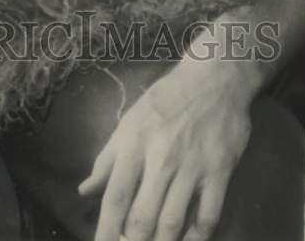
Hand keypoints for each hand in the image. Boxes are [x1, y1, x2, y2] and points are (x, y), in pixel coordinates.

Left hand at [79, 61, 253, 240]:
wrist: (214, 79)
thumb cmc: (166, 100)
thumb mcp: (130, 121)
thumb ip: (107, 159)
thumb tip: (84, 191)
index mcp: (134, 143)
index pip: (115, 197)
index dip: (106, 230)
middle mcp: (161, 158)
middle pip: (142, 217)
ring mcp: (192, 166)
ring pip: (173, 223)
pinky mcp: (220, 171)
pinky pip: (208, 216)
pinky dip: (197, 238)